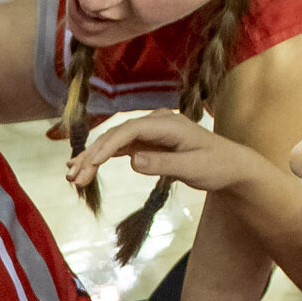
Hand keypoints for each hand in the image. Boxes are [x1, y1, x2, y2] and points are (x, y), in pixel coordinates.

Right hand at [65, 112, 269, 200]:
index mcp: (168, 124)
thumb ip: (162, 165)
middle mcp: (155, 123)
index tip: (91, 164)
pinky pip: (118, 149)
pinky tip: (84, 168)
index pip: (130, 130)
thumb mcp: (192, 168)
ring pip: (113, 142)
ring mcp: (149, 132)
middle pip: (116, 135)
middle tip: (74, 177)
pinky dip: (101, 159)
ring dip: (92, 158)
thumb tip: (133, 161)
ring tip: (72, 176)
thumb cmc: (215, 165)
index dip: (108, 145)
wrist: (229, 166)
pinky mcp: (145, 143)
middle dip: (92, 155)